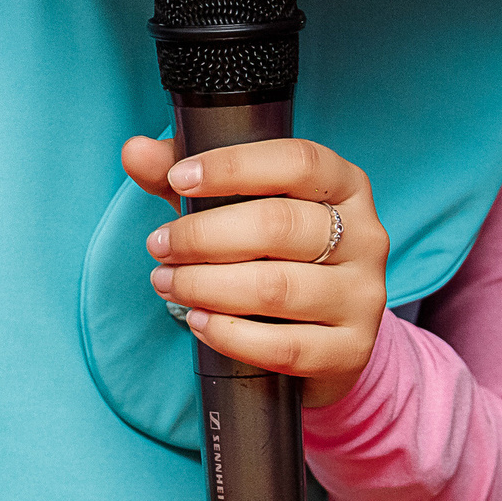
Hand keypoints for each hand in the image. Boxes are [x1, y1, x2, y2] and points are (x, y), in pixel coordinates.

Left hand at [123, 136, 390, 408]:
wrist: (326, 337)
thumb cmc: (278, 259)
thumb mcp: (237, 209)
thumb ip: (186, 178)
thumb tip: (135, 151)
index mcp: (346, 187)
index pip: (297, 162)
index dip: (234, 167)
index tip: (179, 179)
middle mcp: (366, 236)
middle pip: (279, 226)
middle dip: (203, 236)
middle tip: (159, 246)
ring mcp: (364, 296)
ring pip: (276, 288)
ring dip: (206, 286)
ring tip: (167, 283)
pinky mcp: (352, 349)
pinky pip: (284, 346)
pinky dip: (230, 334)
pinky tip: (198, 322)